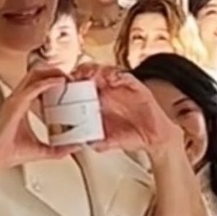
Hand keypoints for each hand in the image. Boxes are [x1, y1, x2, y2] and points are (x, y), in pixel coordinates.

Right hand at [0, 65, 71, 178]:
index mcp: (20, 107)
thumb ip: (58, 149)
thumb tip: (74, 148)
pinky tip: (58, 81)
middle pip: (35, 78)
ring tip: (66, 75)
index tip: (66, 84)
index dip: (50, 82)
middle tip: (69, 76)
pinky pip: (33, 88)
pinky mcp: (15, 104)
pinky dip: (47, 82)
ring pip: (34, 77)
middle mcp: (16, 101)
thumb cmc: (8, 152)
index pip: (36, 88)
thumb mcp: (40, 149)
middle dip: (52, 73)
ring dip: (51, 74)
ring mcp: (15, 100)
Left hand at [67, 63, 186, 156]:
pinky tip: (109, 78)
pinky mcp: (134, 85)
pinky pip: (123, 75)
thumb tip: (82, 145)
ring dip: (94, 70)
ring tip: (87, 74)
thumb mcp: (108, 141)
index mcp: (98, 101)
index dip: (72, 85)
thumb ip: (96, 142)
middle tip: (72, 77)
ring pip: (104, 71)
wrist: (153, 137)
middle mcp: (108, 91)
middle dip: (80, 73)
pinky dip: (115, 74)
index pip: (81, 87)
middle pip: (89, 74)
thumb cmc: (130, 135)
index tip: (62, 87)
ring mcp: (120, 86)